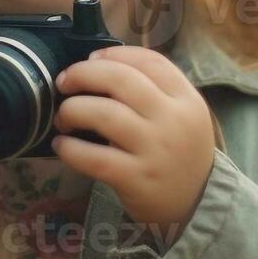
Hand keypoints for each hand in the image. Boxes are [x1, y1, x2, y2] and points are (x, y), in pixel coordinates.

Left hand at [51, 44, 215, 246]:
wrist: (195, 204)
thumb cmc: (179, 152)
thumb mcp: (181, 115)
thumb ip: (153, 90)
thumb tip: (99, 65)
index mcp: (186, 98)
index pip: (149, 61)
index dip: (114, 54)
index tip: (92, 59)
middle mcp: (173, 120)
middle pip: (121, 79)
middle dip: (83, 74)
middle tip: (65, 83)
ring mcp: (155, 150)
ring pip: (103, 114)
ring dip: (72, 110)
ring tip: (63, 117)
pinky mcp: (136, 179)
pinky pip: (94, 157)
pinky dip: (70, 148)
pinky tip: (62, 146)